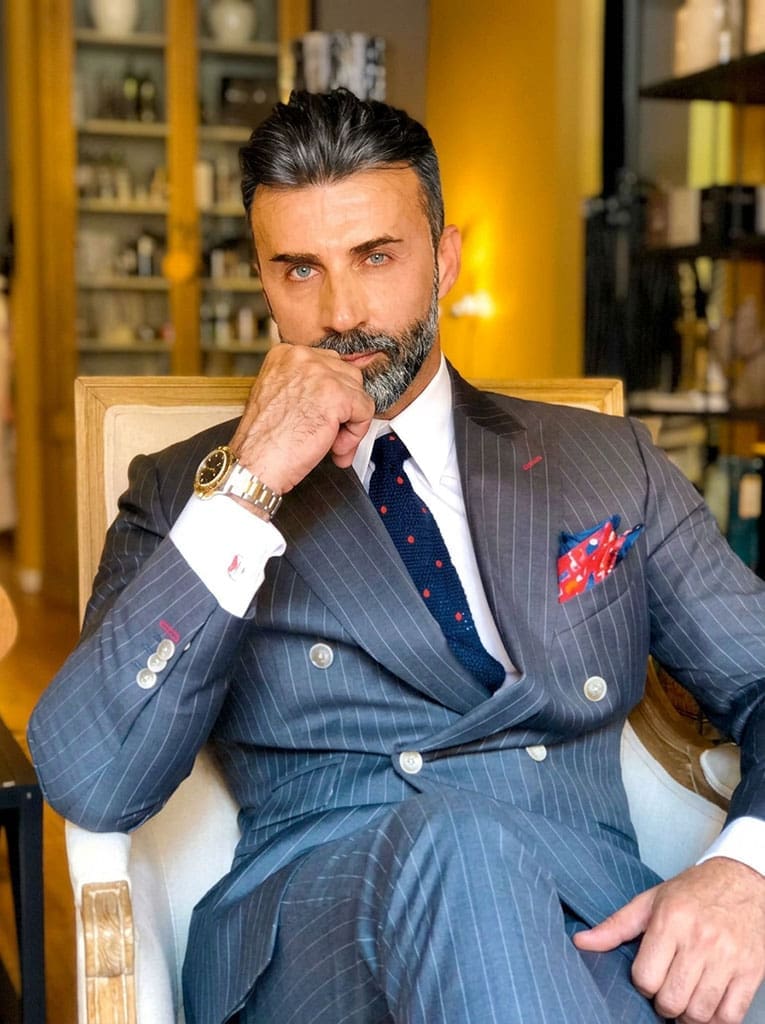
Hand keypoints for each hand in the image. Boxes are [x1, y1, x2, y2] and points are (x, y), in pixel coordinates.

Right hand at [229, 343, 374, 496]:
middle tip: (332, 435)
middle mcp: (303, 357)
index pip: (328, 366)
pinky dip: (356, 434)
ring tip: (332, 444)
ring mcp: (321, 374)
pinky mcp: (337, 395)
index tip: (325, 417)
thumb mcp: (278, 396)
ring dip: (351, 424)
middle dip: (345, 410)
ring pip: (359, 394)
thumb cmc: (263, 440)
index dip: (331, 398)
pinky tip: (336, 448)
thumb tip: (336, 392)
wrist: (255, 463)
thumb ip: (305, 386)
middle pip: (347, 377)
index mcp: (285, 354)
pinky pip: (365, 411)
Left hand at [573, 857, 764, 1022]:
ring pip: (700, 1014)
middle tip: (667, 991)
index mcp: (671, 921)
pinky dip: (717, 1020)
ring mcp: (728, 958)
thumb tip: (580, 942)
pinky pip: (731, 1016)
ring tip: (686, 999)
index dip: (643, 984)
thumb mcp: (650, 901)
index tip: (649, 976)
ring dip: (689, 1016)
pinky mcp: (751, 972)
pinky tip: (709, 1004)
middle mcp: (700, 940)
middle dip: (664, 1003)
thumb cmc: (694, 891)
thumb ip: (616, 926)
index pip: (645, 978)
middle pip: (671, 1001)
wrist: (743, 879)